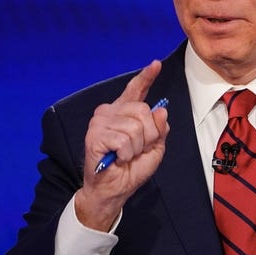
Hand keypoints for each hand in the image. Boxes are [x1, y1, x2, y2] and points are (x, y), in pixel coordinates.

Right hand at [74, 60, 169, 230]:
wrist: (113, 190)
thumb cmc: (131, 169)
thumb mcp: (155, 148)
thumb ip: (160, 129)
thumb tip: (161, 110)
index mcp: (125, 113)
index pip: (136, 90)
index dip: (146, 77)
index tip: (156, 64)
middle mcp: (110, 112)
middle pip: (143, 111)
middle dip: (148, 135)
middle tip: (137, 150)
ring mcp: (100, 122)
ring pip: (135, 127)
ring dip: (136, 148)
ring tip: (125, 156)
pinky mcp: (95, 135)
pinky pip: (123, 139)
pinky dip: (126, 153)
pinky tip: (118, 158)